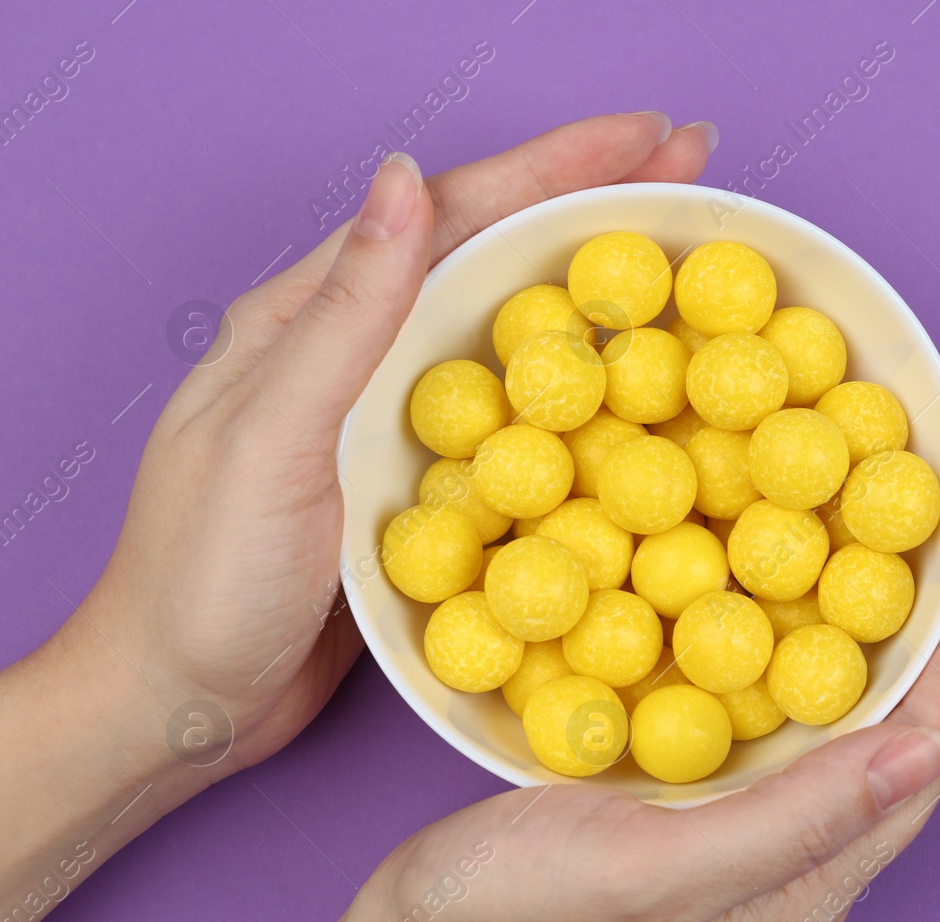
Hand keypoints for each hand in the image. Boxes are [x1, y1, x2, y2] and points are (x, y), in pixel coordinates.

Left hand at [0, 113, 713, 921]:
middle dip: (597, 204)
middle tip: (697, 170)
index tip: (653, 136)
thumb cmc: (204, 581)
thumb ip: (344, 317)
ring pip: (516, 331)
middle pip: (497, 255)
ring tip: (688, 251)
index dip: (557, 165)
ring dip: (602, 284)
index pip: (452, 213)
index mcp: (313, 320)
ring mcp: (400, 422)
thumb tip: (406, 177)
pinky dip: (584, 386)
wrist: (180, 705)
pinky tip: (640, 384)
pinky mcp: (431, 487)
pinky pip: (522, 417)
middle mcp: (364, 356)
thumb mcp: (269, 439)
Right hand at [224, 489, 939, 921]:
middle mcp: (803, 848)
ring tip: (927, 524)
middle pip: (912, 712)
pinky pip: (790, 689)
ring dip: (900, 608)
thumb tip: (929, 746)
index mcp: (809, 879)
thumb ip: (794, 819)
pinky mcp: (711, 788)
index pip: (931, 739)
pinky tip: (810, 566)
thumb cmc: (515, 919)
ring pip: (858, 697)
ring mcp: (759, 818)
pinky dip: (817, 617)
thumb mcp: (654, 873)